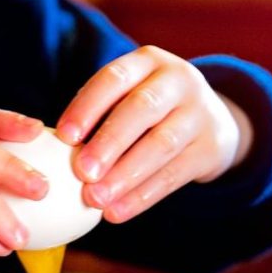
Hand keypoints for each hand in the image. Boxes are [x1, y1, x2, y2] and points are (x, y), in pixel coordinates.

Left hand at [56, 46, 252, 223]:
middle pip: (142, 108)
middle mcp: (178, 80)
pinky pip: (175, 174)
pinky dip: (143, 196)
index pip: (114, 78)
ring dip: (125, 175)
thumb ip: (100, 112)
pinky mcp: (211, 147)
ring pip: (162, 144)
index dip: (88, 106)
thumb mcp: (131, 92)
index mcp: (148, 61)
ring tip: (96, 199)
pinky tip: (118, 211)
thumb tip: (58, 148)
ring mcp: (199, 113)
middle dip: (109, 142)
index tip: (63, 136)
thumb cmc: (149, 107)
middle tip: (82, 172)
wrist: (212, 119)